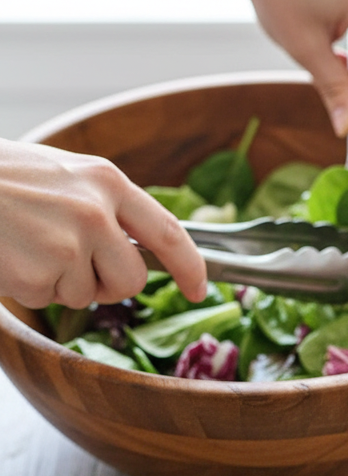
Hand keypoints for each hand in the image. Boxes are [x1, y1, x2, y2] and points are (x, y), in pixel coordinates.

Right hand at [0, 139, 206, 309]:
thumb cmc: (2, 179)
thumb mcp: (64, 176)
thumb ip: (105, 206)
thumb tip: (139, 247)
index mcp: (106, 181)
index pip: (167, 231)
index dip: (190, 266)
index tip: (200, 289)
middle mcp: (96, 212)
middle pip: (132, 279)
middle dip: (108, 284)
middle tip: (69, 261)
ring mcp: (70, 245)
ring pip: (87, 294)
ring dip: (59, 282)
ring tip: (26, 244)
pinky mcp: (41, 274)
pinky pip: (48, 300)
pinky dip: (28, 287)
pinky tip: (10, 256)